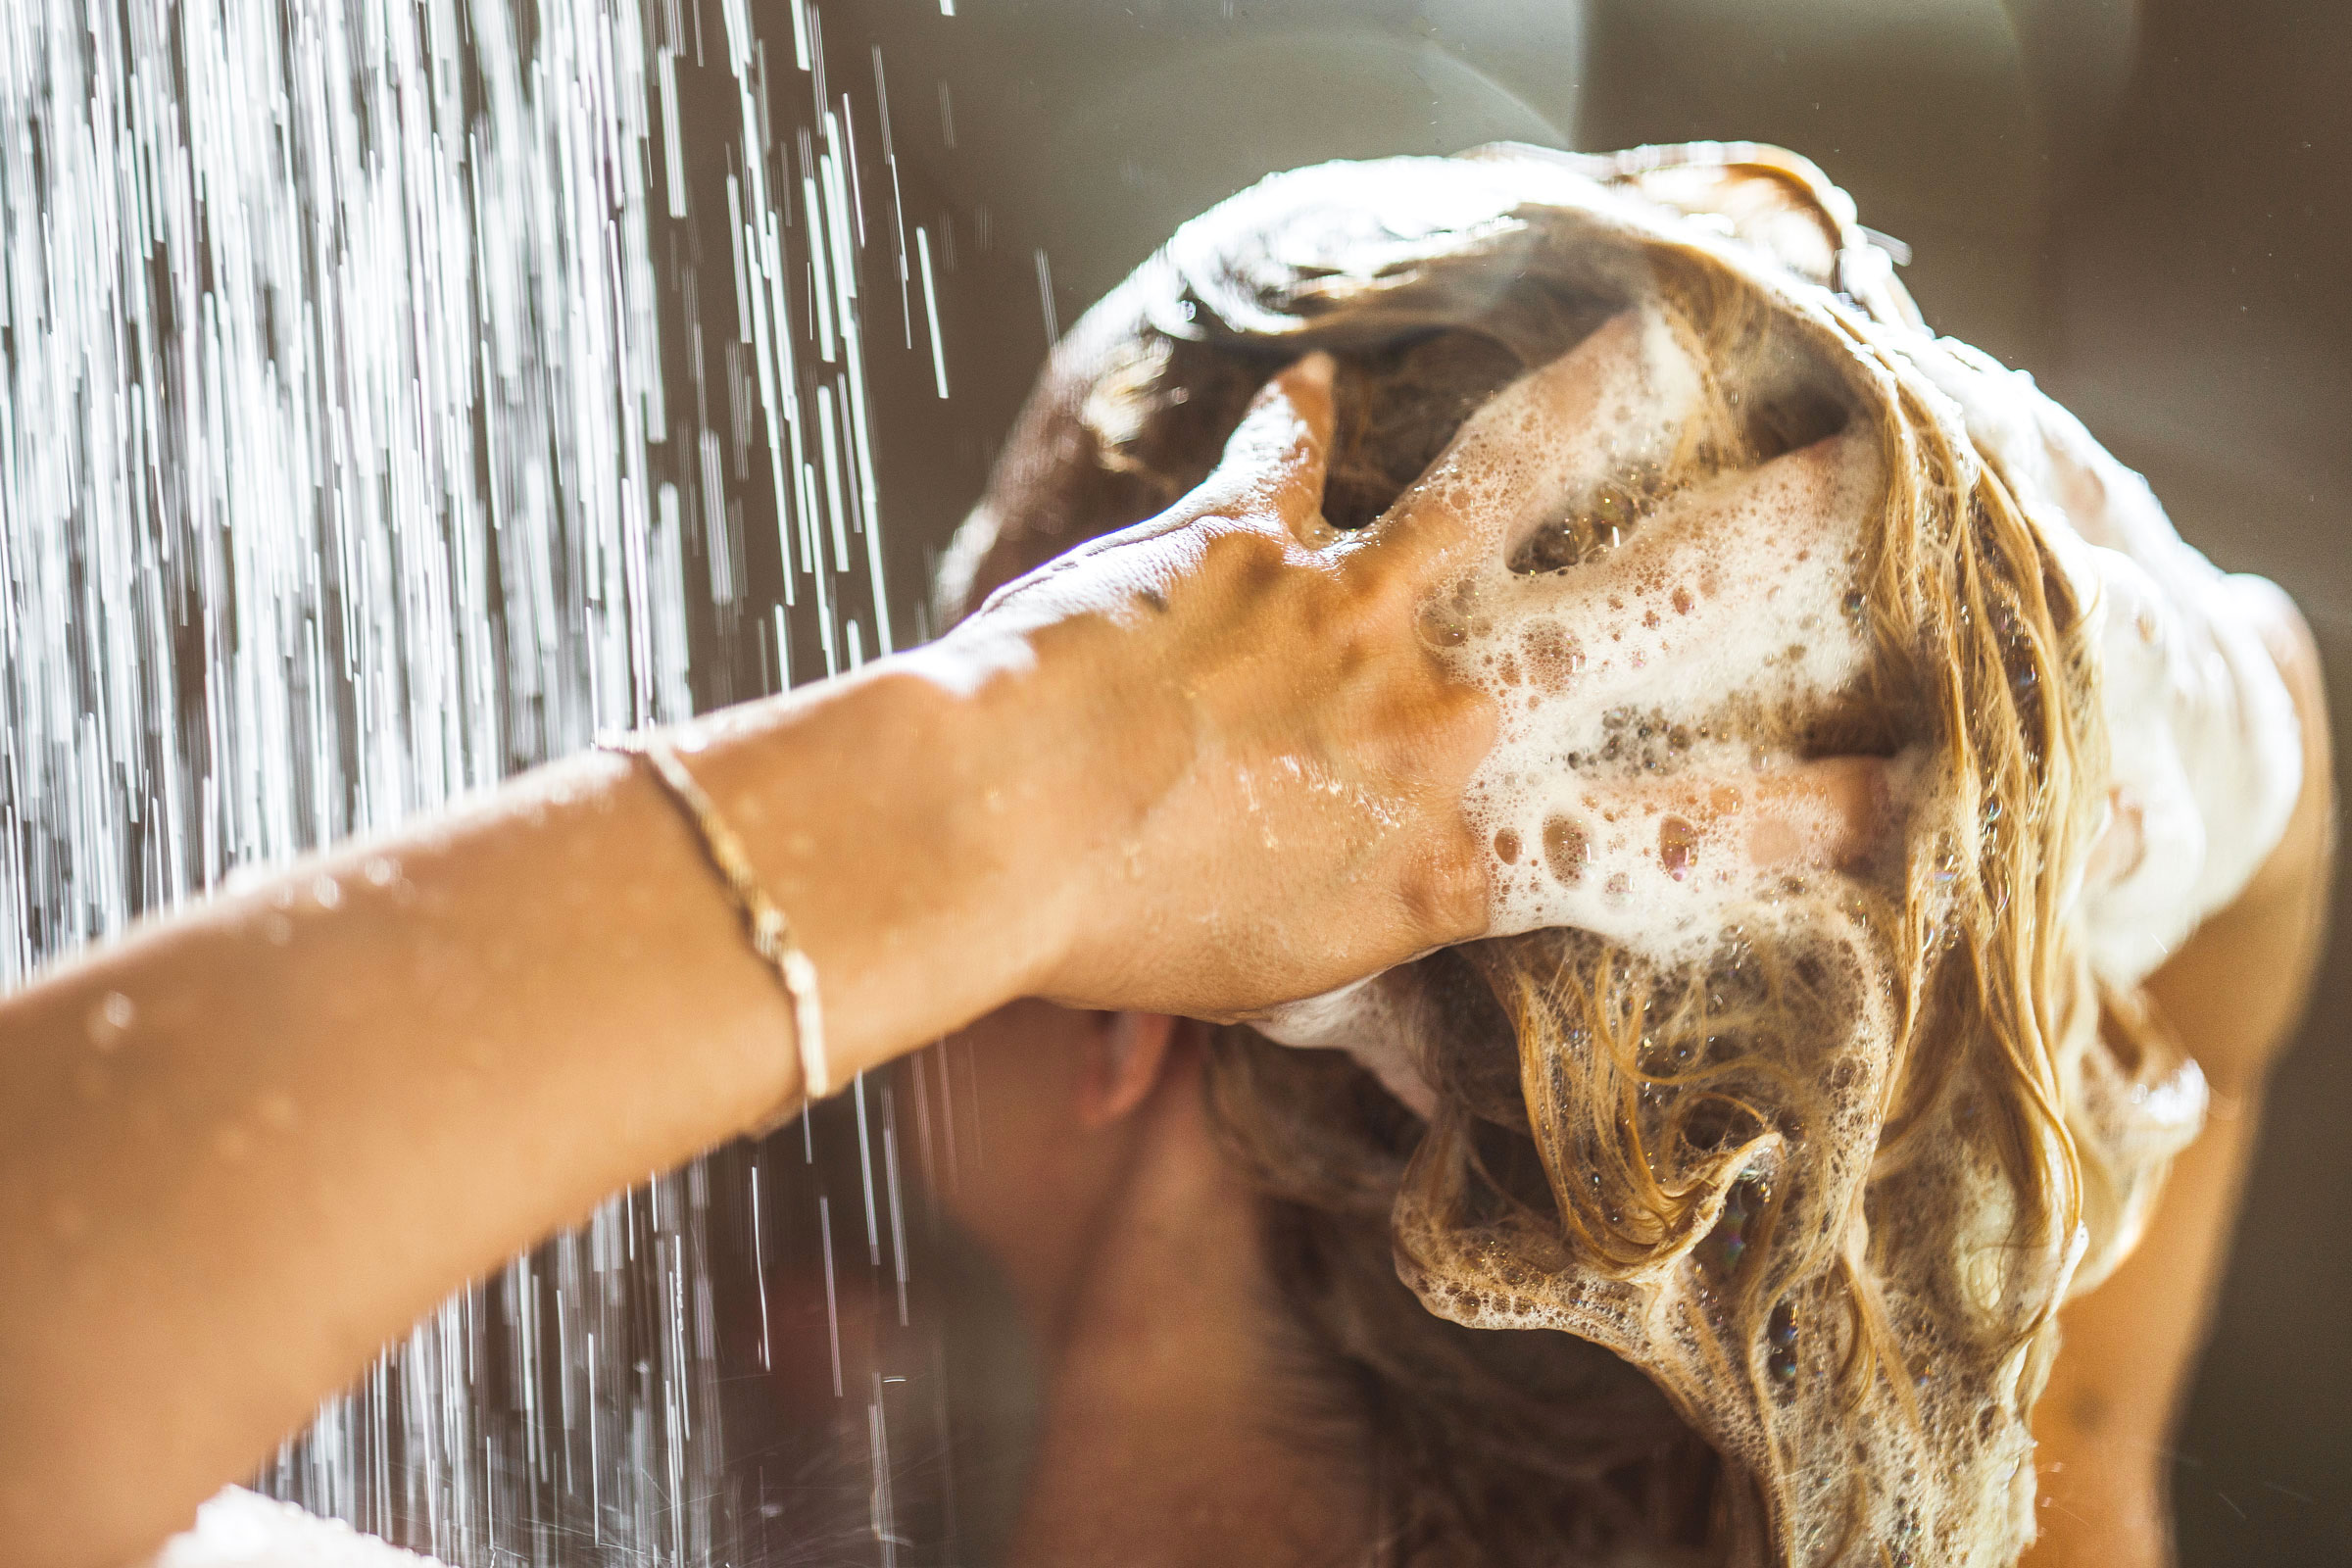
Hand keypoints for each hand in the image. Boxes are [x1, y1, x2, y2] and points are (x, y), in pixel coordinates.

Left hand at [943, 311, 1897, 1029]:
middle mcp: (1439, 717)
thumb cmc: (1128, 942)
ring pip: (1510, 479)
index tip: (1907, 790)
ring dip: (1590, 403)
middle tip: (1855, 483)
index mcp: (1456, 851)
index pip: (1672, 839)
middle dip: (1767, 546)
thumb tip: (1421, 1075)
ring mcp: (1355, 610)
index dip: (1804, 814)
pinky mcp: (1253, 539)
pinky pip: (1287, 453)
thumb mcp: (1274, 997)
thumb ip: (1364, 1008)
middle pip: (1643, 615)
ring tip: (1660, 341)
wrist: (998, 835)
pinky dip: (1294, 419)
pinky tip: (1308, 374)